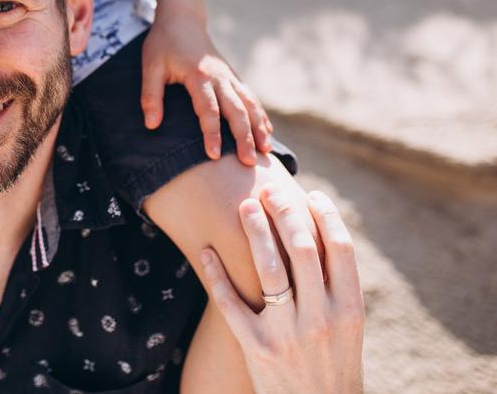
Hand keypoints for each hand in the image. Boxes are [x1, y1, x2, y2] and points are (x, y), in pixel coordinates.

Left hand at [140, 16, 271, 165]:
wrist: (182, 18)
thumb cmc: (164, 43)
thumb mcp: (150, 66)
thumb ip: (151, 95)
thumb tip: (152, 125)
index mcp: (198, 75)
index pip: (208, 109)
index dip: (212, 133)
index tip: (214, 155)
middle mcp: (219, 76)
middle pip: (236, 110)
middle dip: (243, 137)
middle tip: (247, 162)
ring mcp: (229, 75)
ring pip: (249, 104)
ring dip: (258, 127)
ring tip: (265, 151)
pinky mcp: (233, 76)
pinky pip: (250, 97)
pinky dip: (260, 115)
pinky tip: (266, 132)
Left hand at [200, 187, 364, 393]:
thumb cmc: (333, 365)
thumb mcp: (348, 329)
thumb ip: (337, 287)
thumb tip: (322, 233)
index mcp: (349, 311)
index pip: (340, 249)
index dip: (325, 216)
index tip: (310, 194)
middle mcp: (321, 320)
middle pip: (302, 249)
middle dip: (284, 212)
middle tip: (269, 190)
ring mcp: (287, 335)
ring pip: (268, 268)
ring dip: (254, 231)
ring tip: (243, 206)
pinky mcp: (255, 349)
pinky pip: (230, 303)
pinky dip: (216, 274)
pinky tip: (206, 251)